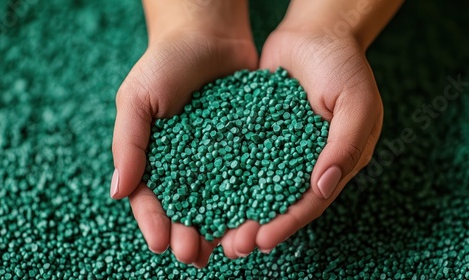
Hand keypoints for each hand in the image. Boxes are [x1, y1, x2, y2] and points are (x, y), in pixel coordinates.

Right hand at [110, 0, 256, 266]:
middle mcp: (188, 166)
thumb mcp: (137, 98)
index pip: (151, 200)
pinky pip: (252, 178)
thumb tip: (117, 193)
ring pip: (221, 203)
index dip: (154, 223)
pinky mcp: (248, 149)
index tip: (160, 244)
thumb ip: (128, 144)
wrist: (209, 34)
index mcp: (156, 160)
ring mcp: (220, 160)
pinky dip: (253, 200)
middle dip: (189, 236)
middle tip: (194, 256)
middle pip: (187, 210)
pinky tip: (258, 218)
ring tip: (228, 249)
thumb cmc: (165, 63)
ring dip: (223, 229)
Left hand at [221, 25, 382, 256]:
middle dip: (256, 226)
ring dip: (237, 210)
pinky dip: (226, 177)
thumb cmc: (344, 65)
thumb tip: (322, 186)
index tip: (262, 240)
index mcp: (336, 161)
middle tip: (232, 247)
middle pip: (279, 202)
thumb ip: (345, 146)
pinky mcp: (258, 134)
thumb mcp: (356, 103)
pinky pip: (241, 158)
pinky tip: (204, 191)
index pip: (310, 202)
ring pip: (256, 186)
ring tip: (214, 231)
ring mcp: (280, 149)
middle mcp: (306, 161)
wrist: (315, 32)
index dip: (287, 223)